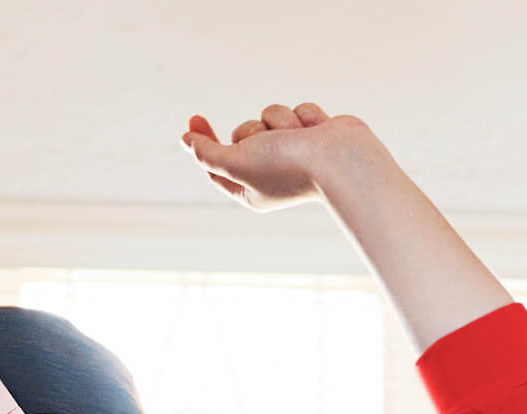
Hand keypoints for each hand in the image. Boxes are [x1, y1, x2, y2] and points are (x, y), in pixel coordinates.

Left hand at [179, 103, 372, 212]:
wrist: (340, 158)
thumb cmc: (286, 166)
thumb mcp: (237, 162)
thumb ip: (208, 154)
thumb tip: (186, 142)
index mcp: (248, 190)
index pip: (216, 165)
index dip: (203, 142)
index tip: (193, 120)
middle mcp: (268, 173)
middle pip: (242, 135)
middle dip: (253, 132)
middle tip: (269, 144)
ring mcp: (292, 152)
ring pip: (269, 117)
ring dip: (281, 121)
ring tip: (298, 137)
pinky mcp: (311, 134)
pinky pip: (295, 110)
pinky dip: (304, 116)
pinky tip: (317, 130)